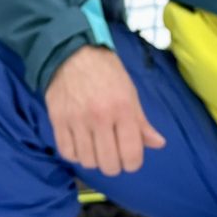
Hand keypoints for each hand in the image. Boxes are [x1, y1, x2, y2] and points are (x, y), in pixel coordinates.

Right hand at [45, 46, 165, 177]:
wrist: (71, 52)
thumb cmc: (106, 72)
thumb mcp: (130, 92)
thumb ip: (142, 122)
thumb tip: (158, 144)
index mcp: (123, 109)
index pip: (131, 154)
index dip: (133, 163)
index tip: (130, 158)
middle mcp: (100, 117)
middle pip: (109, 164)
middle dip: (114, 165)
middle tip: (112, 154)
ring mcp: (76, 120)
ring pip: (87, 162)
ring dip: (93, 159)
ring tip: (95, 147)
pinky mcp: (57, 120)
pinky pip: (67, 152)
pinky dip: (75, 154)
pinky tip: (80, 144)